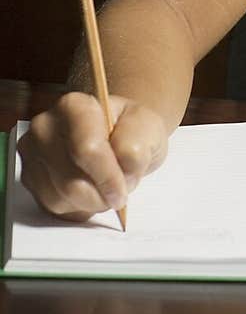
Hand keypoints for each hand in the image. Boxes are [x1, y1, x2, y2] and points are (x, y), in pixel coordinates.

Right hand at [19, 92, 170, 220]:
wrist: (117, 136)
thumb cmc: (129, 130)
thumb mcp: (148, 128)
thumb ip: (137, 143)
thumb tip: (123, 164)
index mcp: (74, 106)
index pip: (86, 149)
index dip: (108, 176)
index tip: (123, 189)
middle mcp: (45, 127)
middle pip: (71, 180)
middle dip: (102, 194)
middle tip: (120, 188)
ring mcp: (33, 154)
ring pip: (61, 198)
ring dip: (91, 202)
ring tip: (105, 186)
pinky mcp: (29, 178)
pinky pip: (53, 207)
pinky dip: (78, 207)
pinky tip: (90, 191)